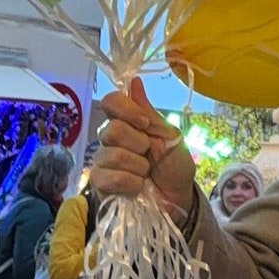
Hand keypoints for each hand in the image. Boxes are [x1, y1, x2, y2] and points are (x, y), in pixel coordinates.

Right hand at [90, 77, 195, 210]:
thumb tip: (135, 81)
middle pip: (111, 129)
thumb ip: (150, 112)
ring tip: (146, 174)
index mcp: (127, 123)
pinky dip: (130, 183)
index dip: (126, 110)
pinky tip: (137, 187)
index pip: (110, 102)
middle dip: (138, 144)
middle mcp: (110, 140)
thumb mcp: (169, 136)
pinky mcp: (99, 185)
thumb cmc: (174, 165)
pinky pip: (108, 177)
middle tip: (149, 155)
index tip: (144, 123)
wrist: (178, 196)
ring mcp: (102, 162)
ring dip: (138, 167)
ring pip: (111, 155)